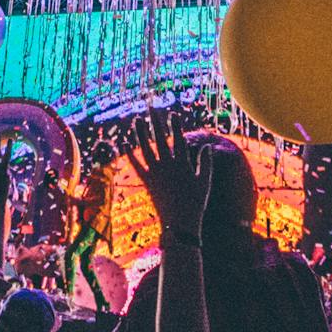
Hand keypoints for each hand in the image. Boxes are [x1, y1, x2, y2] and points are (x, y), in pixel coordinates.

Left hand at [130, 110, 210, 234]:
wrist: (180, 224)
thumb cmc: (196, 204)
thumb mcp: (205, 182)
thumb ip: (205, 163)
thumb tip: (206, 146)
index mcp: (182, 164)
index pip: (179, 139)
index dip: (175, 126)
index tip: (172, 114)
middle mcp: (167, 166)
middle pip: (160, 139)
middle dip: (155, 122)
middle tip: (150, 108)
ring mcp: (155, 173)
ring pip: (145, 148)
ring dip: (140, 133)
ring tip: (136, 120)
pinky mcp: (147, 182)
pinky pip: (137, 166)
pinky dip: (130, 155)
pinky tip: (124, 144)